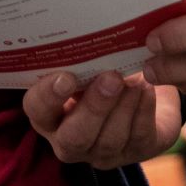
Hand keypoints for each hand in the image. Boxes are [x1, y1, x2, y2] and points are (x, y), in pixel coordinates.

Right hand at [22, 69, 182, 168]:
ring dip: (124, 105)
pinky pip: (138, 137)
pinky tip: (147, 89)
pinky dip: (144, 110)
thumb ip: (80, 58)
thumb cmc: (103, 70)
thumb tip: (86, 32)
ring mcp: (103, 153)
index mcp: (48, 115)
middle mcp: (70, 141)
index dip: (48, 96)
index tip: (66, 76)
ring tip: (135, 78)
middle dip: (94, 107)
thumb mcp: (86, 64)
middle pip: (74, 137)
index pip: (37, 110)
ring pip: (110, 140)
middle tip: (111, 77)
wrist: (144, 89)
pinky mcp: (136, 152)